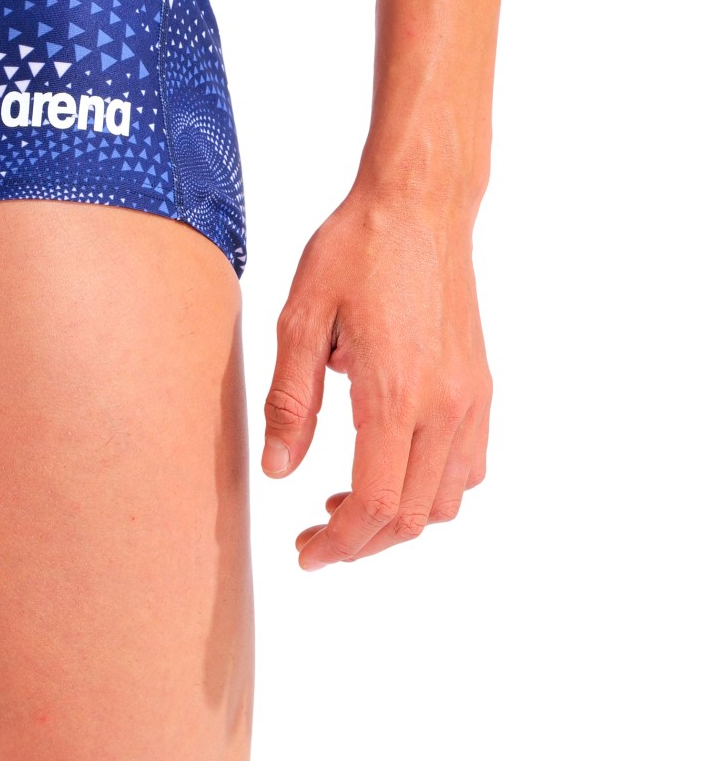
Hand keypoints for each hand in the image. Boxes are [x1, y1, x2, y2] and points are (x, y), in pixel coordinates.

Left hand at [261, 189, 491, 567]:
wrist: (418, 207)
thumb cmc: (354, 252)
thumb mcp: (300, 319)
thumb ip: (291, 401)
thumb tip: (279, 471)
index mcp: (393, 394)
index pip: (376, 504)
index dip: (339, 544)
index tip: (306, 553)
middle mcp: (444, 406)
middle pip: (413, 516)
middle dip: (362, 542)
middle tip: (314, 537)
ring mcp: (470, 399)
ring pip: (447, 500)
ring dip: (399, 521)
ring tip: (345, 504)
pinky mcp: (480, 386)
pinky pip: (468, 467)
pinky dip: (432, 490)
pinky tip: (391, 468)